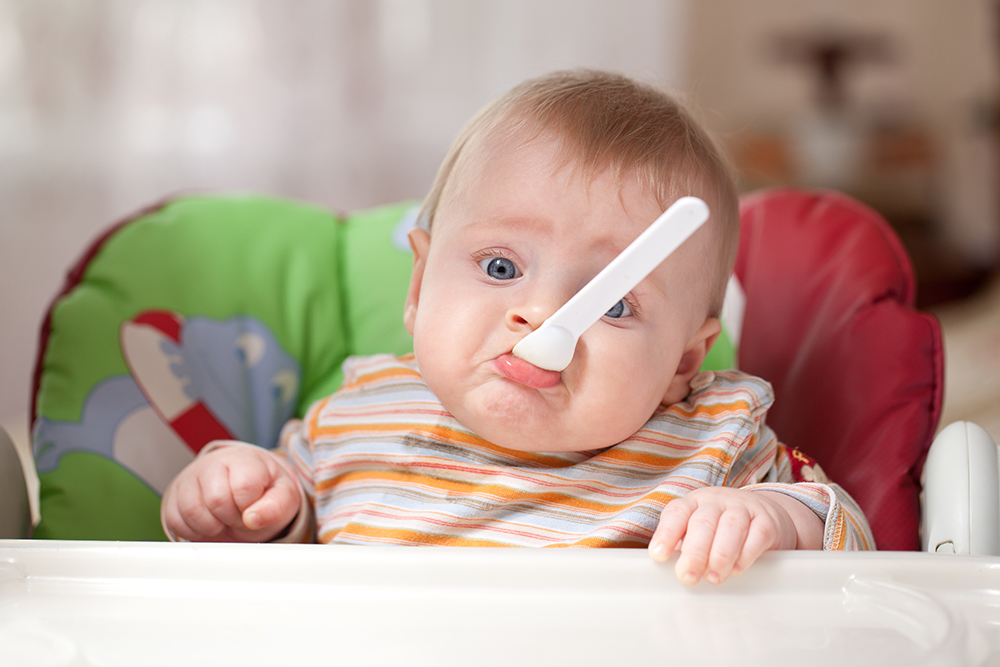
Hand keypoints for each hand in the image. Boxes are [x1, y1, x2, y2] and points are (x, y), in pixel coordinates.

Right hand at [161, 444, 299, 542]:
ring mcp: (189, 478)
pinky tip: (210, 522)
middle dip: (232, 518)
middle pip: (216, 501)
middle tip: (239, 515)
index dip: (250, 508)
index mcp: (245, 459)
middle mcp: (213, 463)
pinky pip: (176, 522)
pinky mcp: (172, 497)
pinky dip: (195, 531)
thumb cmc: (263, 492)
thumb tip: (253, 518)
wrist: (241, 488)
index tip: (254, 508)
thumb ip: (277, 507)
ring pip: (192, 511)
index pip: (244, 487)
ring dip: (213, 526)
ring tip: (224, 519)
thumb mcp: (283, 497)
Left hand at [648, 487, 820, 584]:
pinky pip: (757, 534)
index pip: (677, 513)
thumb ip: (683, 547)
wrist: (766, 515)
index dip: (666, 534)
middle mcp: (717, 501)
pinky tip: (736, 569)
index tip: (659, 556)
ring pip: (731, 526)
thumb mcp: (699, 531)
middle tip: (689, 577)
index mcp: (694, 503)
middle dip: (694, 552)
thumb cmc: (721, 529)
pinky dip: (745, 554)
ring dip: (720, 555)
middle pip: (703, 522)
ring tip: (714, 578)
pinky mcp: (767, 521)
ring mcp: (743, 508)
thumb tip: (667, 571)